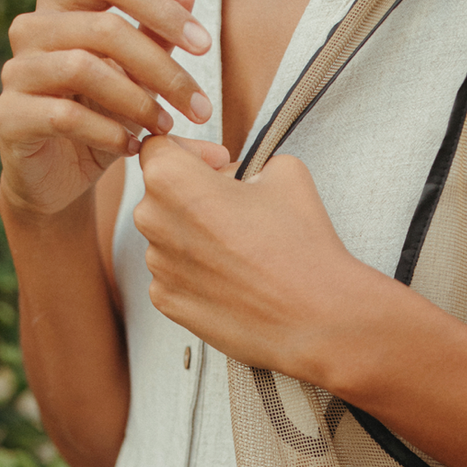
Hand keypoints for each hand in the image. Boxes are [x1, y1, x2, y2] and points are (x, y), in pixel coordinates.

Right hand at [0, 0, 227, 219]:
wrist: (60, 178)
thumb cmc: (100, 118)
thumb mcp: (135, 77)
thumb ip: (155, 35)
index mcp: (61, 4)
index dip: (158, 6)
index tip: (204, 46)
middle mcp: (31, 29)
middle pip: (105, 29)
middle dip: (163, 70)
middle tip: (201, 107)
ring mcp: (17, 71)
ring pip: (84, 69)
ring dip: (137, 102)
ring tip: (167, 128)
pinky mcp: (11, 116)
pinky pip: (65, 115)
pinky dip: (108, 133)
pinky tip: (134, 147)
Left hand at [134, 135, 367, 383]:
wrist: (314, 319)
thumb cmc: (301, 246)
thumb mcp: (283, 171)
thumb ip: (243, 162)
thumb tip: (232, 178)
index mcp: (171, 180)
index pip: (156, 147)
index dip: (191, 151)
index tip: (218, 165)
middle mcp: (152, 222)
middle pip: (162, 195)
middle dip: (195, 194)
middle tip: (238, 208)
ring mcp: (158, 267)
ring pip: (170, 236)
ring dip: (198, 236)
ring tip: (241, 249)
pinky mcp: (168, 303)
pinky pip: (174, 274)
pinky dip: (198, 271)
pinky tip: (234, 277)